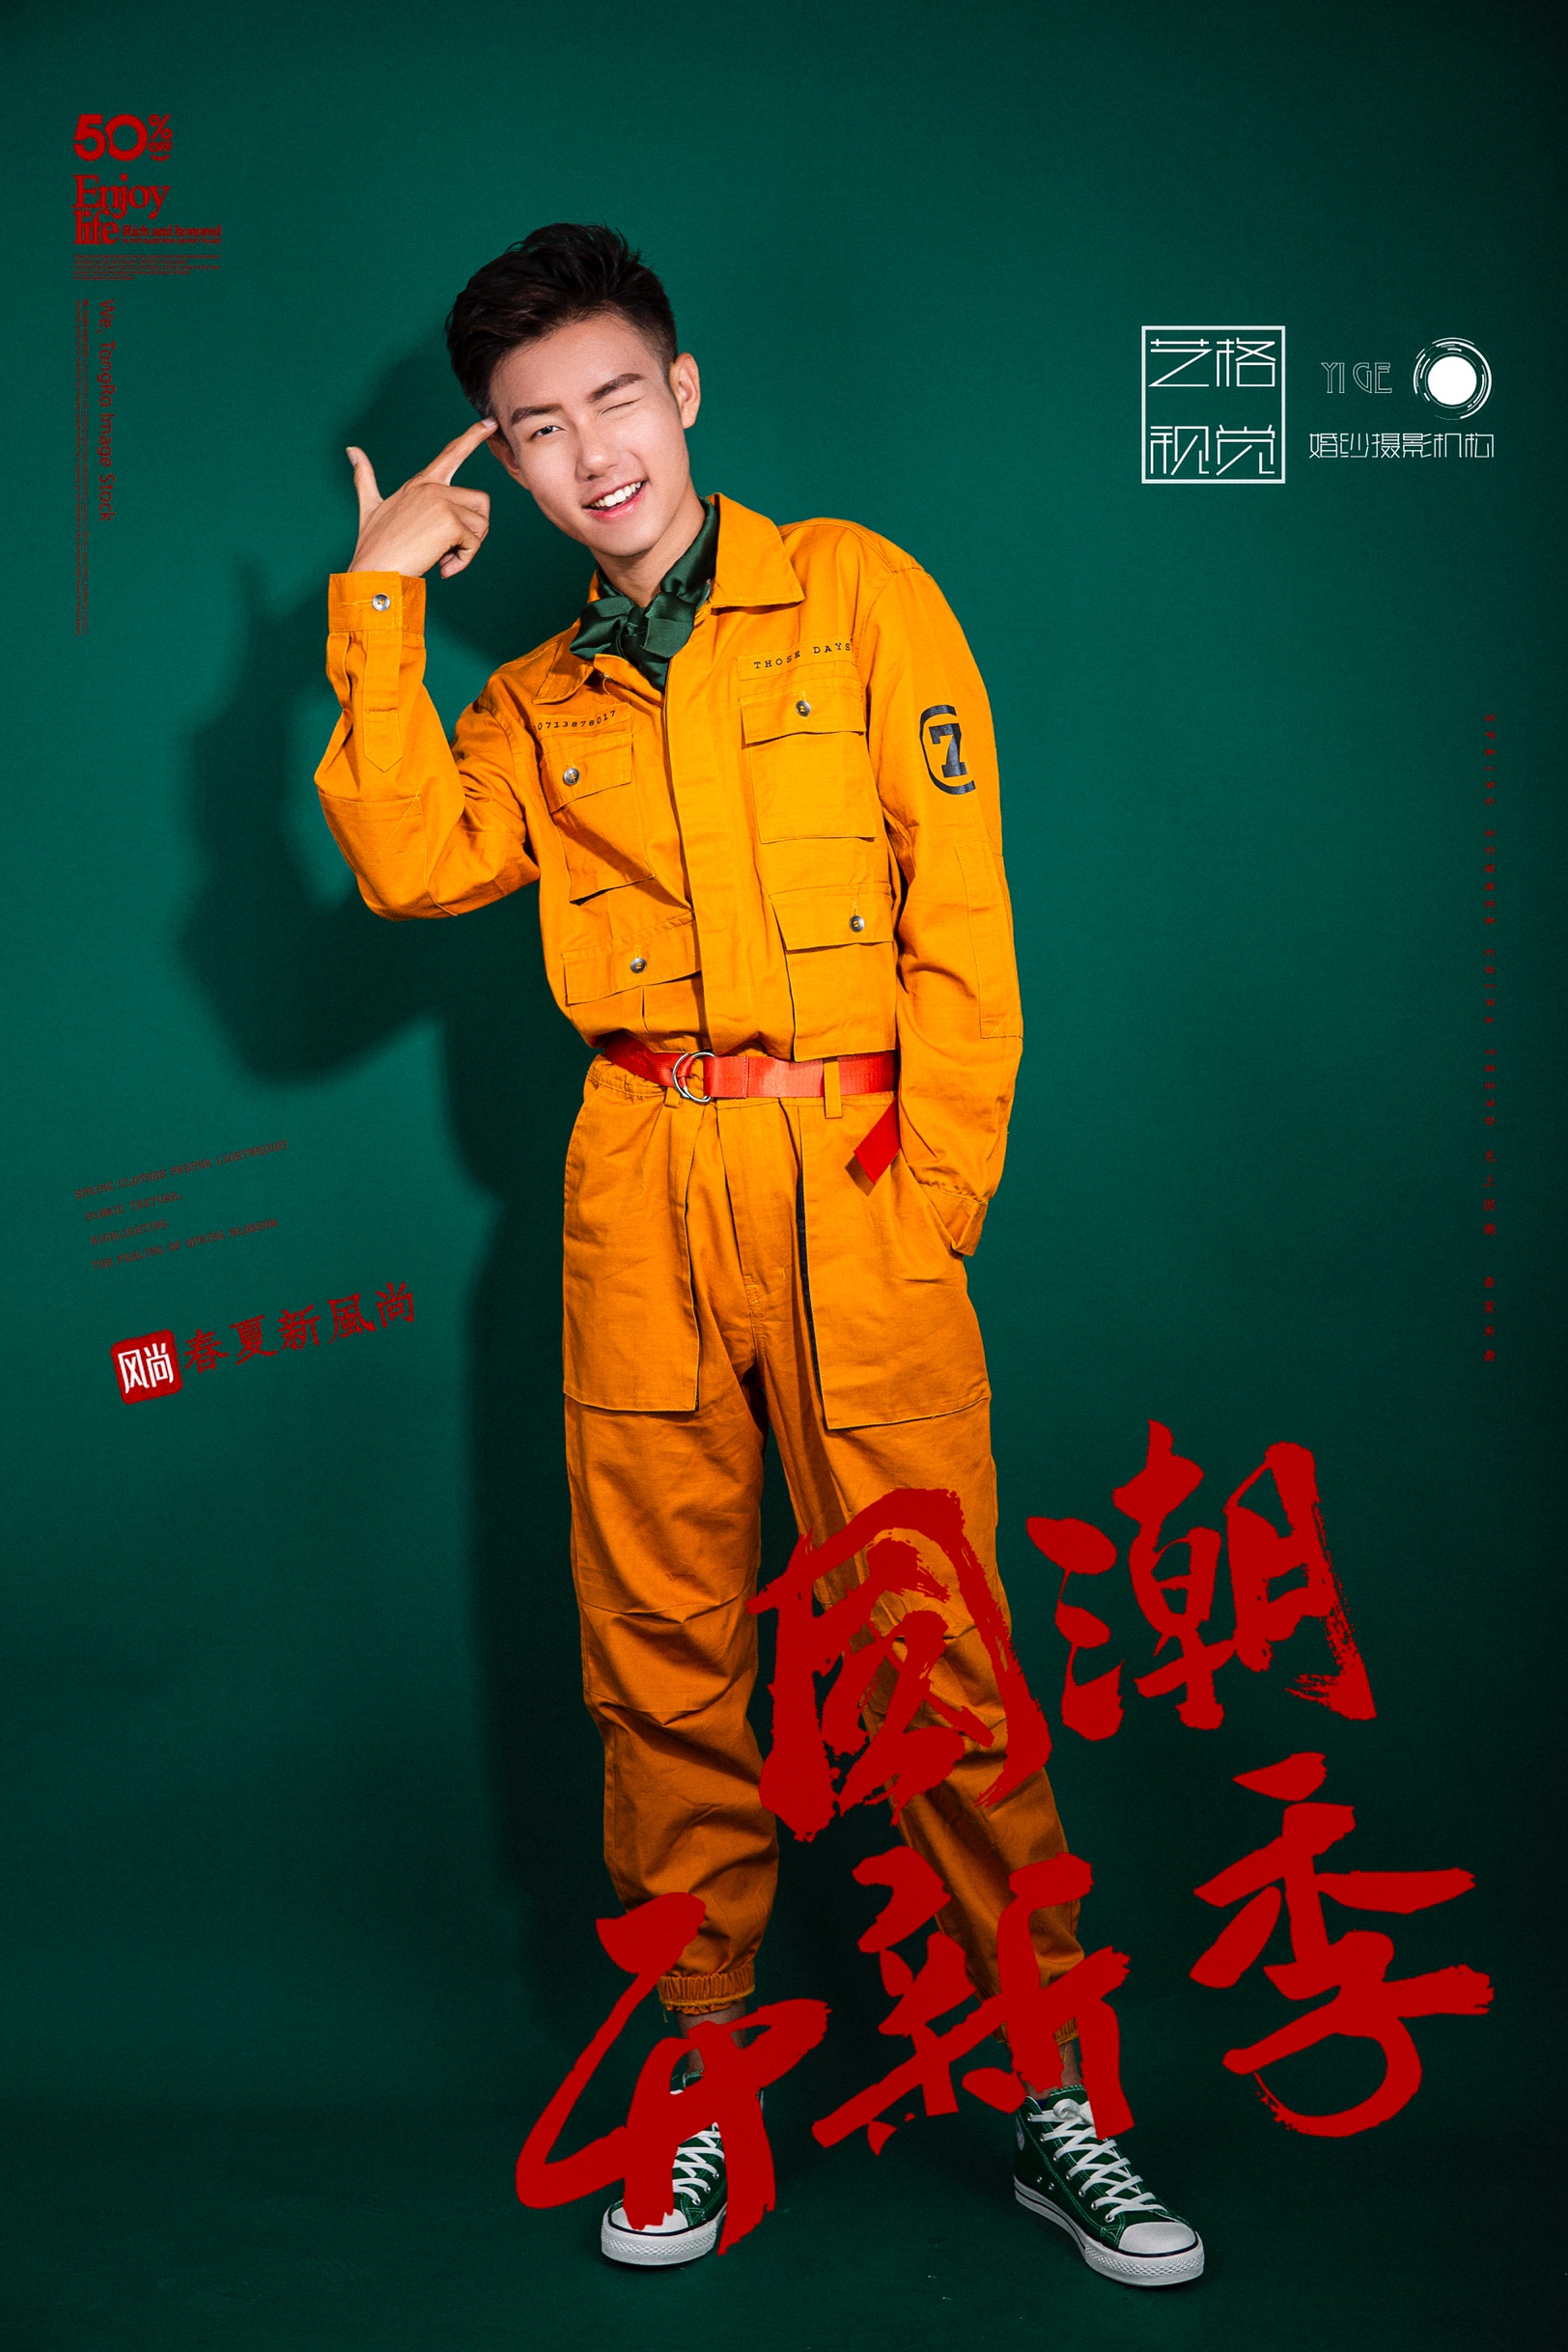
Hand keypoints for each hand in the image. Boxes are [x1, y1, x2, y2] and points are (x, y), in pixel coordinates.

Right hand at [345, 418, 496, 579]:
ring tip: (442, 559)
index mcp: (419, 483)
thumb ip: (365, 477)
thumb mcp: (369, 506)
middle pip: (481, 502)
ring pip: (481, 524)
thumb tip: (351, 449)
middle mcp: (432, 487)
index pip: (451, 454)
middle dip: (474, 531)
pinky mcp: (449, 522)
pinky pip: (474, 543)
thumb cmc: (373, 546)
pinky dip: (463, 561)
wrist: (373, 572)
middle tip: (448, 550)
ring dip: (468, 548)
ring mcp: (441, 502)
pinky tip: (442, 568)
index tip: (490, 423)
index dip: (472, 437)